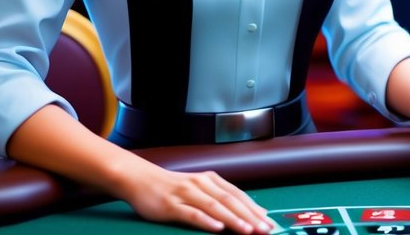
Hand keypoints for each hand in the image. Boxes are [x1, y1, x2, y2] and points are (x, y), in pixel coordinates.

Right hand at [116, 160, 277, 232]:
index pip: (238, 195)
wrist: (140, 179)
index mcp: (211, 180)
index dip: (254, 209)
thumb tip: (248, 211)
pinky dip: (206, 221)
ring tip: (248, 231)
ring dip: (233, 220)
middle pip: (230, 201)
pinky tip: (218, 228)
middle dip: (250, 216)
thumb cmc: (172, 188)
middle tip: (265, 229)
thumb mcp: (199, 189)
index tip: (269, 221)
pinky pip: (191, 214)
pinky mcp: (171, 205)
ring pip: (215, 207)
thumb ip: (220, 198)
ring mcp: (187, 193)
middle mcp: (202, 184)